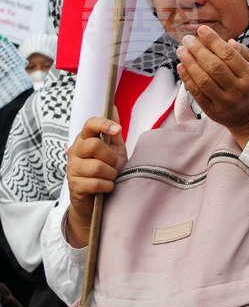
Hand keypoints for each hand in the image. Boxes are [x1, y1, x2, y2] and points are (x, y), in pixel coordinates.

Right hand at [65, 114, 125, 247]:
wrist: (98, 199)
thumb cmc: (108, 170)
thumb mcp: (115, 150)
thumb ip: (114, 131)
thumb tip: (113, 107)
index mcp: (85, 139)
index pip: (89, 124)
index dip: (104, 124)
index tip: (119, 130)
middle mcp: (75, 151)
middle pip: (93, 145)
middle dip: (110, 157)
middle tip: (114, 164)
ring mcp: (72, 169)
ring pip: (96, 167)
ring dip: (110, 174)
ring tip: (110, 177)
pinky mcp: (74, 186)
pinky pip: (96, 183)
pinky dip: (107, 186)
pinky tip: (106, 187)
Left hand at [175, 25, 248, 147]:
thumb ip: (246, 54)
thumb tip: (228, 42)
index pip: (230, 55)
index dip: (214, 41)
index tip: (202, 30)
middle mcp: (238, 90)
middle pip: (214, 67)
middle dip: (198, 50)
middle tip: (187, 38)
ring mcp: (225, 102)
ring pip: (203, 80)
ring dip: (189, 63)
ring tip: (181, 50)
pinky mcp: (213, 111)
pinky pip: (197, 93)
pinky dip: (187, 78)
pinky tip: (181, 66)